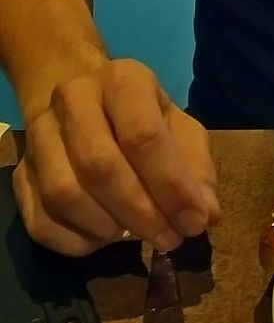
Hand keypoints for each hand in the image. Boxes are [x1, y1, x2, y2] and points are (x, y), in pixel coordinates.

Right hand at [13, 57, 219, 256]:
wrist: (84, 103)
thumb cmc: (143, 119)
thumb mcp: (182, 131)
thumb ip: (197, 170)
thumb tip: (204, 215)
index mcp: (122, 81)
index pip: (142, 134)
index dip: (171, 186)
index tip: (194, 222)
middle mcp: (73, 99)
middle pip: (99, 166)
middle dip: (141, 213)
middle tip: (169, 238)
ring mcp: (38, 135)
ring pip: (64, 194)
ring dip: (109, 229)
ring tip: (138, 236)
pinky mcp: (19, 173)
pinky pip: (41, 221)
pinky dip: (78, 242)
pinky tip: (106, 238)